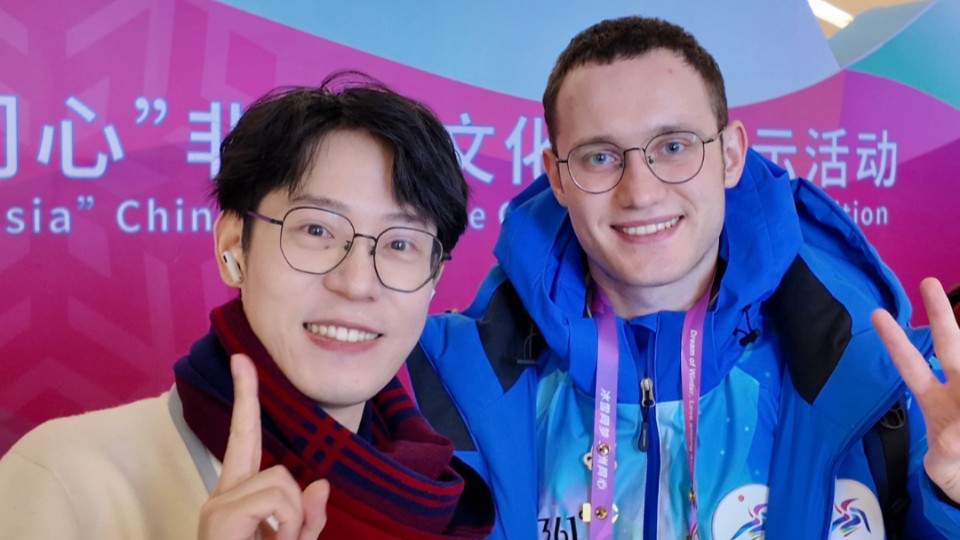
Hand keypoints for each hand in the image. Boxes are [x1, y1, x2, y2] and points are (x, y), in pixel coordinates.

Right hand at [198, 354, 329, 539]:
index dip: (246, 397)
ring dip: (293, 522)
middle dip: (297, 512)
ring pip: (282, 484)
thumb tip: (320, 484)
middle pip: (282, 472)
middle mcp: (221, 497)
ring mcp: (217, 507)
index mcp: (239, 498)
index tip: (242, 358)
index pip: (245, 439)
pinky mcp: (219, 516)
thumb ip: (309, 521)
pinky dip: (284, 527)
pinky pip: (274, 499)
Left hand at [872, 277, 959, 502]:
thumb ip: (945, 455)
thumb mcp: (945, 467)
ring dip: (959, 334)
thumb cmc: (959, 472)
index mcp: (935, 402)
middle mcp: (958, 391)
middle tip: (928, 281)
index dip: (896, 342)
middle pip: (951, 347)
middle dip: (941, 316)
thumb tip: (951, 439)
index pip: (912, 366)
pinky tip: (958, 414)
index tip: (878, 314)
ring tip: (952, 371)